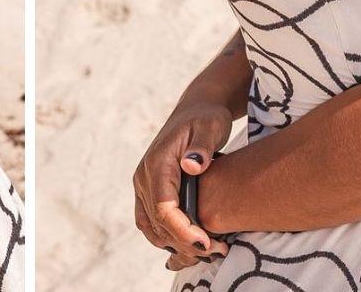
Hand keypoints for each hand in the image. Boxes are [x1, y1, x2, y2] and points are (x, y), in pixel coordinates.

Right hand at [133, 99, 232, 267]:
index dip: (183, 231)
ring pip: (151, 227)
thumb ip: (202, 147)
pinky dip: (167, 237)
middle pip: (158, 224)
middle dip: (185, 243)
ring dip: (175, 244)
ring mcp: (143, 184)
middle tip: (217, 251)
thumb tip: (191, 166)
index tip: (207, 244)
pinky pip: (150, 222)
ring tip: (207, 250)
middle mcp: (144, 176)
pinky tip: (190, 243)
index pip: (164, 209)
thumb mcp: (210, 126)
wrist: (196, 109)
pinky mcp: (148, 190)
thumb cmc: (206, 117)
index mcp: (157, 163)